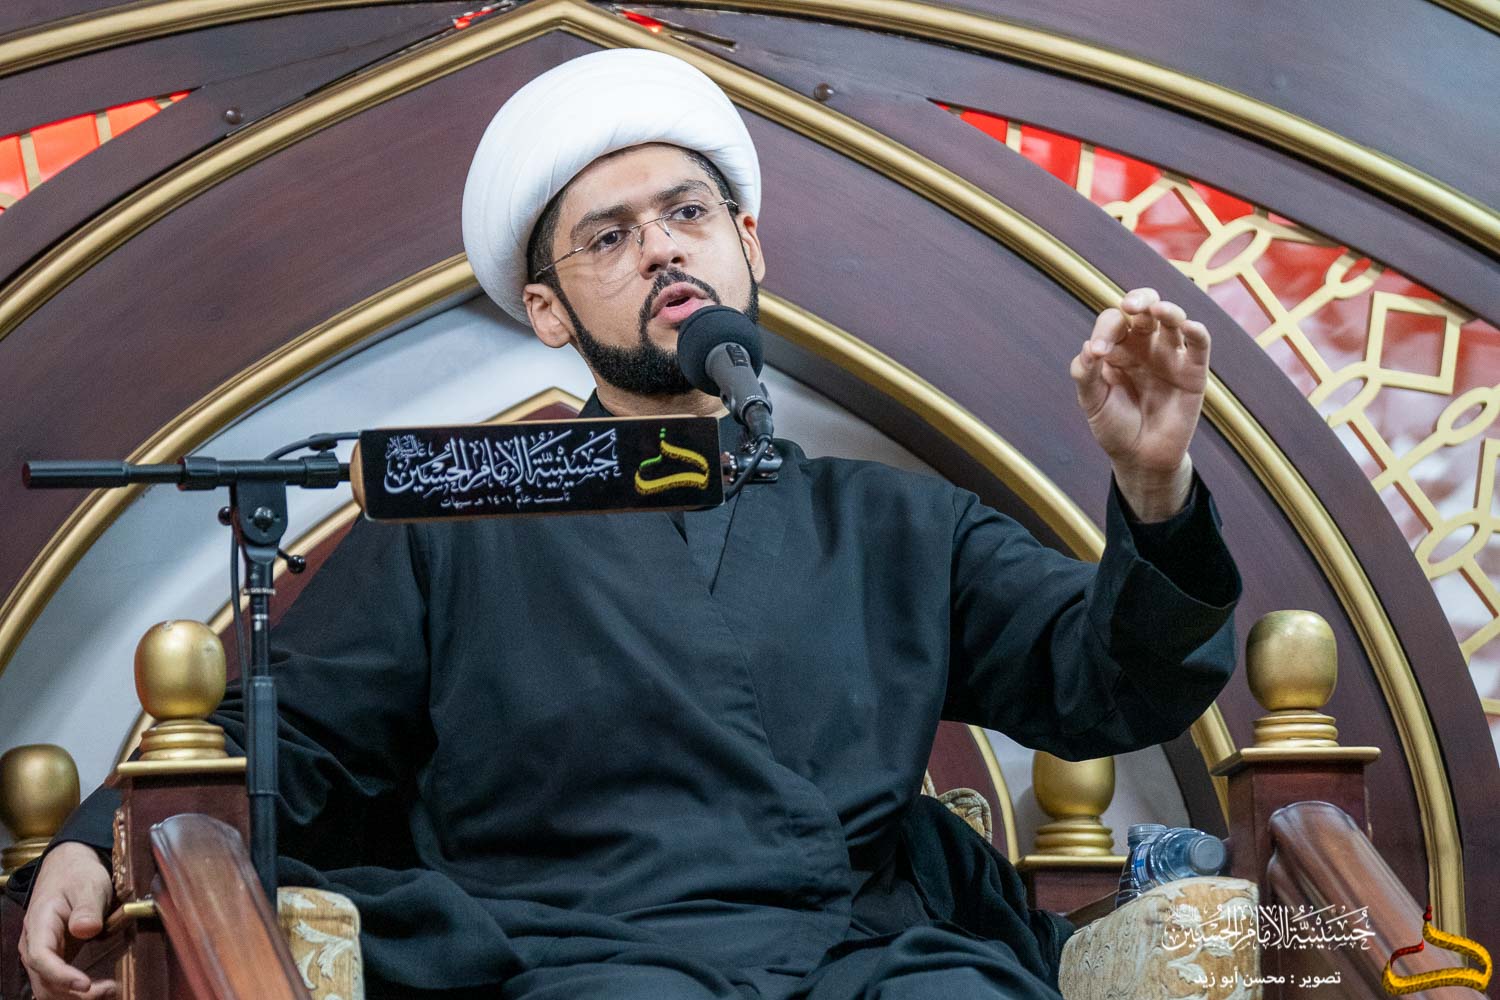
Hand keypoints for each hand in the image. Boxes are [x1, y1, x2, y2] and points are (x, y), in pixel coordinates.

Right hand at [18, 841, 116, 998]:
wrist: (69, 868)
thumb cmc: (78, 875)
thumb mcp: (88, 884)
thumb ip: (87, 907)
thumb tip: (85, 929)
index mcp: (39, 925)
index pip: (41, 958)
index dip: (61, 976)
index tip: (85, 984)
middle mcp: (34, 945)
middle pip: (44, 981)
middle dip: (73, 993)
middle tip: (109, 989)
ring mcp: (43, 954)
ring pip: (49, 988)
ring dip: (75, 997)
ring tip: (109, 990)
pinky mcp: (55, 958)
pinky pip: (58, 983)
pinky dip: (75, 992)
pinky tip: (100, 989)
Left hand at [1070, 287, 1208, 519]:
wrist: (1139, 457)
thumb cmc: (1114, 426)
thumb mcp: (1092, 401)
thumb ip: (1085, 374)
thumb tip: (1088, 346)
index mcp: (1117, 348)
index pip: (1113, 322)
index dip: (1105, 330)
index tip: (1098, 353)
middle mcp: (1144, 345)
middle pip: (1145, 309)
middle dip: (1138, 300)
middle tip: (1129, 306)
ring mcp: (1170, 356)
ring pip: (1173, 321)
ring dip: (1168, 310)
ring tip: (1157, 311)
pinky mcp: (1193, 372)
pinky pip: (1199, 346)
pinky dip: (1197, 332)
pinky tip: (1189, 327)